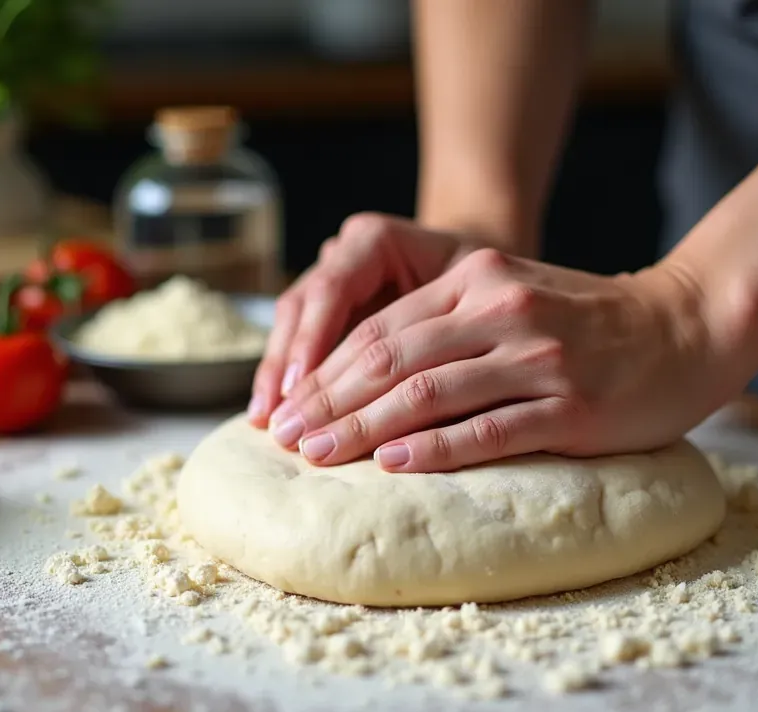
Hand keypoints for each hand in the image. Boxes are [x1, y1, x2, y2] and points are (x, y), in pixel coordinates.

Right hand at [248, 213, 484, 425]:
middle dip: (288, 366)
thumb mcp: (480, 310)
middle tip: (280, 419)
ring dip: (277, 376)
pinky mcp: (327, 310)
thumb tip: (413, 399)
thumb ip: (445, 342)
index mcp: (378, 241)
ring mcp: (329, 279)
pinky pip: (298, 343)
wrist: (487, 283)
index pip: (335, 287)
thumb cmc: (492, 296)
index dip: (314, 339)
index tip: (302, 387)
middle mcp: (344, 254)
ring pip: (291, 324)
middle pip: (303, 307)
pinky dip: (289, 382)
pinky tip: (270, 418)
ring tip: (265, 423)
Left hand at [268, 249, 745, 471]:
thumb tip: (368, 375)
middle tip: (283, 439)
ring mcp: (537, 358)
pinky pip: (487, 430)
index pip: (381, 329)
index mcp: (478, 279)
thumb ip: (450, 323)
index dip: (324, 371)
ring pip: (428, 395)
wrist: (689, 327)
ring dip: (363, 429)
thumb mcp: (515, 295)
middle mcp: (501, 310)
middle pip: (390, 360)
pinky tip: (394, 465)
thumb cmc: (592, 323)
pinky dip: (435, 448)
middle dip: (328, 402)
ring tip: (318, 457)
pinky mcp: (570, 406)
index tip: (285, 408)